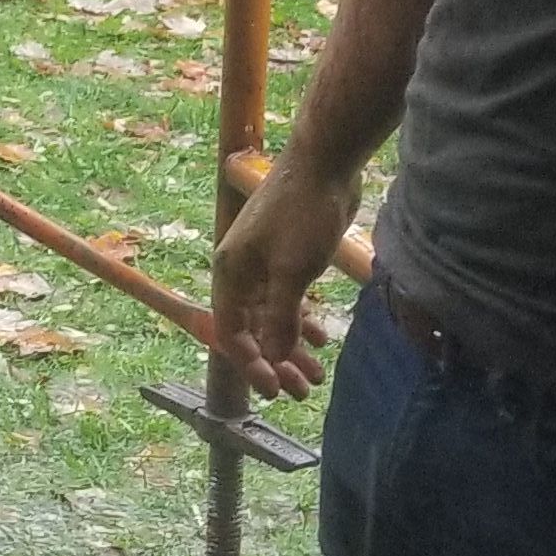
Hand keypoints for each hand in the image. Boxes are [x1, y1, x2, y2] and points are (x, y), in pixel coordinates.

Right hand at [212, 161, 356, 398]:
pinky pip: (287, 299)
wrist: (324, 163)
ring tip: (316, 375)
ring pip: (272, 316)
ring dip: (291, 346)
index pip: (230, 330)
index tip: (275, 391)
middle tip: (302, 391)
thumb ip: (280, 316)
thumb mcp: (291, 271)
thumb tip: (273, 356)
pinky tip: (320, 337)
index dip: (251, 364)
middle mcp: (241, 270)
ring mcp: (264, 263)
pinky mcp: (287, 256)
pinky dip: (300, 320)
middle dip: (275, 362)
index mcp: (230, 272)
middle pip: (251, 328)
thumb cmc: (302, 214)